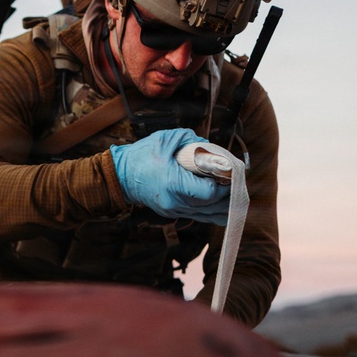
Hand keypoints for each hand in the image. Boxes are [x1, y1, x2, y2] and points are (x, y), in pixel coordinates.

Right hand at [110, 128, 230, 224]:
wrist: (119, 177)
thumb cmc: (140, 157)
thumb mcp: (165, 140)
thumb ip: (190, 140)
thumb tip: (209, 147)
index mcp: (174, 184)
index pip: (209, 192)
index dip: (223, 184)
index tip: (230, 172)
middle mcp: (176, 202)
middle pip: (212, 205)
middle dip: (228, 194)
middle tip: (237, 181)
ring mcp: (174, 210)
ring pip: (208, 215)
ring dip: (224, 206)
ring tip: (235, 194)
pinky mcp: (173, 213)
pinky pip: (200, 216)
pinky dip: (214, 211)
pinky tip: (225, 206)